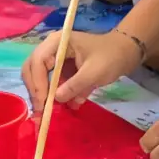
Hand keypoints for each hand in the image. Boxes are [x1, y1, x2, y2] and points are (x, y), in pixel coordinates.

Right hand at [22, 28, 140, 111]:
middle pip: (32, 70)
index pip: (38, 62)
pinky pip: (52, 85)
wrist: (126, 52)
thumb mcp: (95, 72)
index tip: (44, 103)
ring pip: (39, 79)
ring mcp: (55, 60)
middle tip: (41, 112)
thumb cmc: (112, 57)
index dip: (38, 83)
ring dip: (44, 97)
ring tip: (48, 115)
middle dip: (36, 92)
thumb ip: (75, 85)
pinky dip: (55, 97)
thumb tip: (56, 99)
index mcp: (57, 42)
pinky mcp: (61, 70)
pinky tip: (66, 106)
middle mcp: (51, 49)